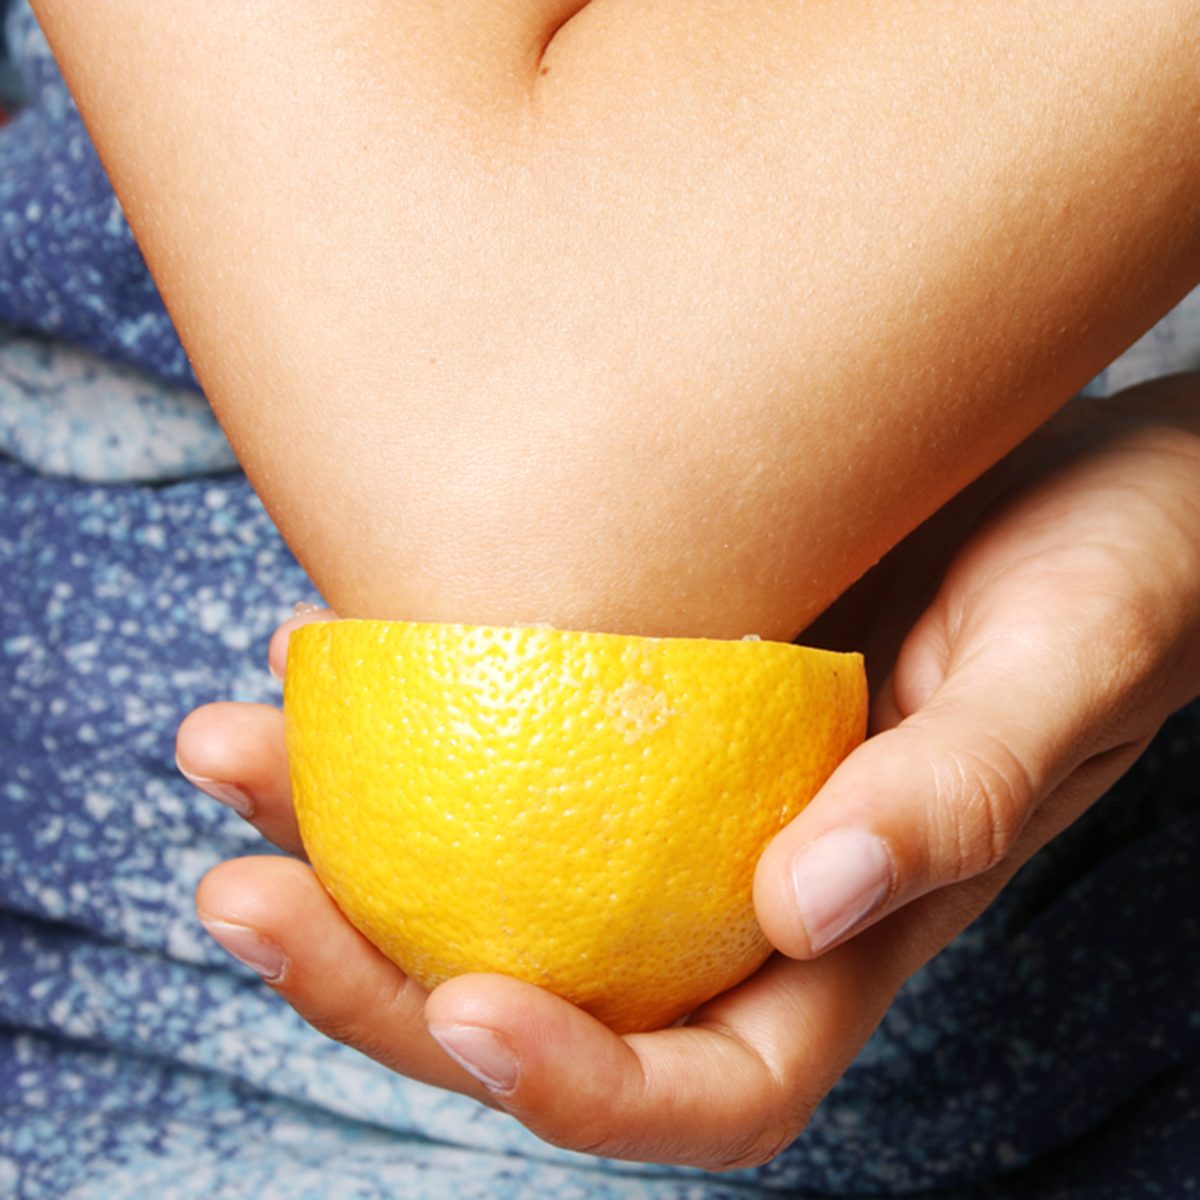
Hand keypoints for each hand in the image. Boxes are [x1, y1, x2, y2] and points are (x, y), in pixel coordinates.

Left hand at [177, 376, 1199, 1168]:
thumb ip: (966, 792)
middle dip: (378, 980)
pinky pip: (498, 726)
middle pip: (540, 988)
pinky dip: (396, 711)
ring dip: (339, 834)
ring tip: (223, 754)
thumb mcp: (1066, 670)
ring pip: (484, 862)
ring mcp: (674, 780)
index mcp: (845, 925)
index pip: (711, 1080)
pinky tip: (315, 651)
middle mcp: (734, 874)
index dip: (586, 1089)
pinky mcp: (643, 678)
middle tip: (240, 898)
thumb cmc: (1118, 570)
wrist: (1085, 470)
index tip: (468, 1014)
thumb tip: (817, 896)